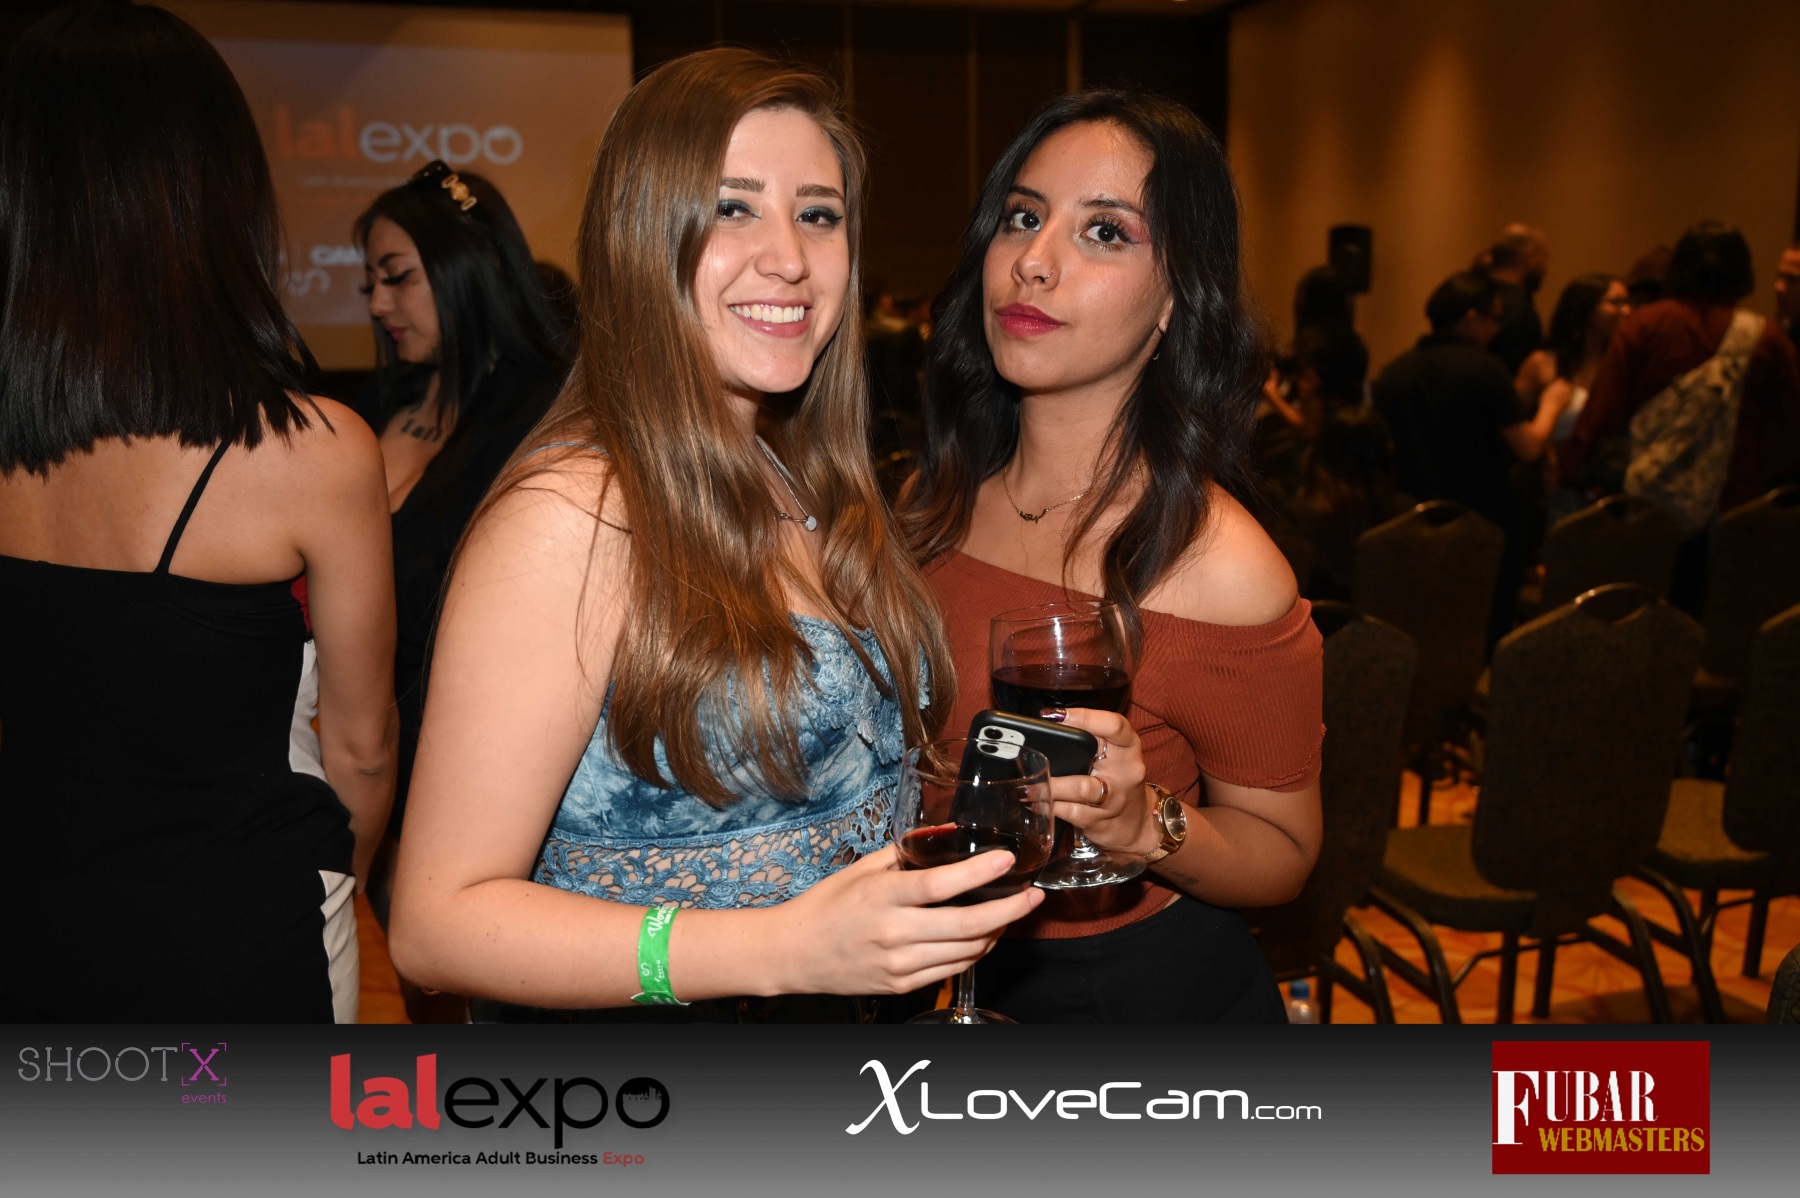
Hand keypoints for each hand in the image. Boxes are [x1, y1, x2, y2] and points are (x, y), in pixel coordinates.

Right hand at [768, 845, 1043, 995]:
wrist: (794, 954)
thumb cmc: (827, 906)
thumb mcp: (862, 869)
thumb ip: (905, 854)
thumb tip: (946, 835)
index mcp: (882, 897)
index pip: (940, 885)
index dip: (979, 874)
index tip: (1007, 860)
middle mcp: (893, 933)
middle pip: (966, 925)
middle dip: (1009, 912)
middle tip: (1033, 897)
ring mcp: (899, 964)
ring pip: (966, 951)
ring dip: (996, 933)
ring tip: (1011, 914)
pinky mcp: (902, 985)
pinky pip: (952, 970)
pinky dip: (974, 952)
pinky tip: (984, 936)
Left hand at [1042, 707, 1159, 857]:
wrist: (1136, 824)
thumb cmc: (1117, 780)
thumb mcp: (1113, 755)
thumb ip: (1090, 739)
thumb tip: (1047, 724)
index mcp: (1128, 747)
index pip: (1114, 725)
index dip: (1084, 716)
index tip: (1053, 715)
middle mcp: (1126, 770)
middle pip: (1093, 755)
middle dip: (1060, 750)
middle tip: (1031, 749)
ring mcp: (1114, 799)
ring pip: (1080, 788)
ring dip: (1049, 786)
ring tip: (1025, 787)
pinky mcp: (1099, 821)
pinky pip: (1070, 812)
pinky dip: (1048, 807)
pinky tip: (1035, 803)